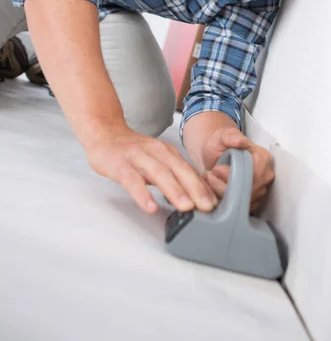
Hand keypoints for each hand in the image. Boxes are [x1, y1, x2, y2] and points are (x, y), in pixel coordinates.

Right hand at [86, 125, 218, 214]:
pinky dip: (142, 194)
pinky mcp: (120, 165)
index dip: (203, 187)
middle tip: (208, 206)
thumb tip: (196, 196)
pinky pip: (132, 180)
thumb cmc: (133, 150)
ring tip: (186, 207)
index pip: (189, 170)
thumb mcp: (157, 159)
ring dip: (174, 190)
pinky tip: (150, 206)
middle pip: (179, 170)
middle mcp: (155, 152)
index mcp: (167, 152)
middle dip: (195, 188)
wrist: (105, 133)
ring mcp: (137, 157)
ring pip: (159, 173)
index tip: (215, 203)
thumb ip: (173, 175)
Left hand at [202, 127, 273, 213]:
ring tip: (211, 179)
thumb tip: (240, 141)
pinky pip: (239, 208)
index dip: (232, 175)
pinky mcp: (252, 201)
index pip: (253, 175)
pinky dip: (225, 201)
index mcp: (263, 158)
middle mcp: (266, 175)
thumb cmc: (220, 145)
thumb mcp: (222, 136)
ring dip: (222, 192)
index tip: (217, 169)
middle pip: (247, 190)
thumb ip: (231, 137)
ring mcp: (261, 190)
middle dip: (224, 185)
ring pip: (241, 201)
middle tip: (210, 174)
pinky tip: (216, 189)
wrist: (217, 155)